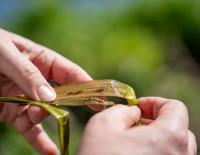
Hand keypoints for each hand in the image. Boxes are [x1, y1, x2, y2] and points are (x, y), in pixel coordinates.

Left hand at [0, 28, 101, 154]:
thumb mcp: (6, 53)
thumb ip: (28, 74)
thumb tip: (50, 97)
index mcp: (43, 60)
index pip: (71, 73)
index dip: (87, 85)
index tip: (99, 100)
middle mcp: (38, 81)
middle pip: (60, 96)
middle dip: (61, 105)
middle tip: (58, 111)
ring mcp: (27, 98)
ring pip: (44, 114)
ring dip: (41, 119)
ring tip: (31, 118)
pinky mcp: (14, 113)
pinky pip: (30, 129)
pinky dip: (39, 141)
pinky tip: (51, 152)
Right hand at [77, 97, 196, 154]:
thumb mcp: (104, 123)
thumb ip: (123, 110)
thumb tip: (134, 112)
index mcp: (169, 138)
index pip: (176, 108)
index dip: (155, 102)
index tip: (138, 107)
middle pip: (178, 128)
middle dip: (156, 120)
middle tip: (135, 122)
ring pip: (175, 147)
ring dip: (157, 136)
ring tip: (134, 139)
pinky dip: (156, 151)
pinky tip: (135, 153)